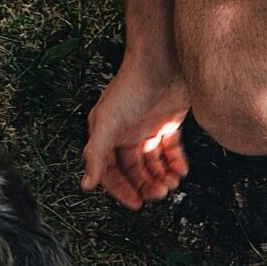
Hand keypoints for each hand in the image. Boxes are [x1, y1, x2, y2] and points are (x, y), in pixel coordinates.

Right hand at [83, 54, 190, 209]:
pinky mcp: (167, 122)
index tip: (136, 204)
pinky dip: (176, 162)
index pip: (110, 170)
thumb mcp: (107, 123)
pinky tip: (181, 171)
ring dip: (161, 176)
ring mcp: (147, 128)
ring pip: (153, 163)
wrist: (162, 61)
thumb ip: (96, 154)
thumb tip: (86, 185)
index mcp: (107, 134)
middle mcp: (125, 133)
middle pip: (134, 170)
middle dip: (146, 184)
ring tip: (171, 184)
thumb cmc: (131, 86)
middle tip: (158, 193)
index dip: (121, 189)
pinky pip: (171, 150)